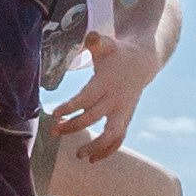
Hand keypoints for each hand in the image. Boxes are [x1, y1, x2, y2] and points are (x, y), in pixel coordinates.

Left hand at [50, 34, 156, 164]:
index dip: (71, 107)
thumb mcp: (107, 43)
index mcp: (107, 82)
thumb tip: (89, 36)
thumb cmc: (116, 53)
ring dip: (95, 147)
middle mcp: (116, 99)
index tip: (55, 114)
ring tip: (78, 154)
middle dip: (73, 126)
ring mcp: (123, 111)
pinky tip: (93, 159)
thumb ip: (97, 41)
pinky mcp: (126, 118)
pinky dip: (108, 151)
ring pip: (111, 135)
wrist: (142, 62)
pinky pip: (119, 139)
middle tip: (53, 131)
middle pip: (94, 117)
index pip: (87, 98)